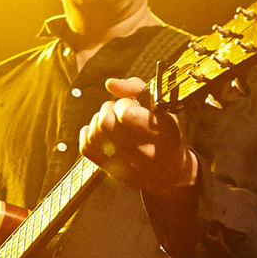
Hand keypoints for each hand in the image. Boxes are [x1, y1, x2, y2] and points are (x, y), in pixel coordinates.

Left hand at [80, 78, 197, 197]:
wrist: (171, 173)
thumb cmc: (166, 136)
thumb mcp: (163, 109)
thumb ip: (137, 89)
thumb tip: (110, 84)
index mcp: (161, 133)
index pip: (125, 113)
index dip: (123, 103)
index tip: (130, 106)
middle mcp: (143, 152)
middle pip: (105, 123)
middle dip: (108, 109)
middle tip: (118, 111)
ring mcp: (125, 165)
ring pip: (94, 134)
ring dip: (98, 121)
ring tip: (112, 122)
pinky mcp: (111, 171)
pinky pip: (86, 147)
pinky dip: (89, 134)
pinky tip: (101, 132)